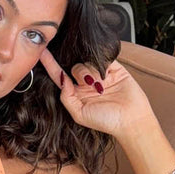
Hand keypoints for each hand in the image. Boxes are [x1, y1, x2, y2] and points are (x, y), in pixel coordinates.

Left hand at [39, 49, 155, 137]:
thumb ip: (67, 97)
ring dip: (93, 72)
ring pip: (88, 62)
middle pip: (74, 66)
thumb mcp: (79, 114)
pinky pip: (104, 58)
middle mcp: (87, 83)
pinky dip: (103, 64)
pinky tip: (107, 75)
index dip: (51, 64)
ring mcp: (101, 75)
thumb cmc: (106, 121)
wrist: (131, 119)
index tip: (43, 52)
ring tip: (103, 85)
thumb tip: (62, 79)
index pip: (61, 76)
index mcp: (77, 93)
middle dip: (80, 73)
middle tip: (92, 85)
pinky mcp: (114, 68)